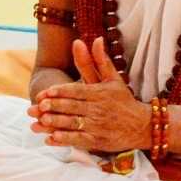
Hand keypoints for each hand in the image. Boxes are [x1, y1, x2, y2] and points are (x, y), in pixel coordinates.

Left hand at [28, 38, 149, 153]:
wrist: (142, 125)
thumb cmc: (124, 100)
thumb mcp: (113, 79)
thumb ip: (101, 60)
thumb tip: (96, 38)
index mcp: (100, 93)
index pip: (77, 91)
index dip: (61, 92)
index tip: (46, 92)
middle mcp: (98, 109)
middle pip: (73, 107)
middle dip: (54, 107)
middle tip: (37, 106)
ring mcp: (98, 126)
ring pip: (74, 124)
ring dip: (56, 123)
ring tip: (39, 122)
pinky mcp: (98, 141)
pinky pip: (79, 140)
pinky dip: (64, 140)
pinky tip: (50, 138)